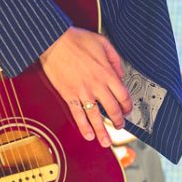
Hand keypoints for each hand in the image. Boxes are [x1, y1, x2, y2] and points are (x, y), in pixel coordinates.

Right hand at [38, 27, 130, 146]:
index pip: (123, 95)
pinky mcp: (69, 95)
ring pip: (96, 116)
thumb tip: (121, 74)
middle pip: (112, 109)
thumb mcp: (103, 42)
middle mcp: (97, 85)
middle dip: (118, 121)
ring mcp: (82, 92)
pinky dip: (83, 127)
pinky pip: (78, 114)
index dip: (127, 106)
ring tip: (106, 142)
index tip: (127, 111)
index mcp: (107, 73)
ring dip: (102, 131)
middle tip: (119, 126)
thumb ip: (115, 59)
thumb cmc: (76, 39)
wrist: (54, 41)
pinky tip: (88, 135)